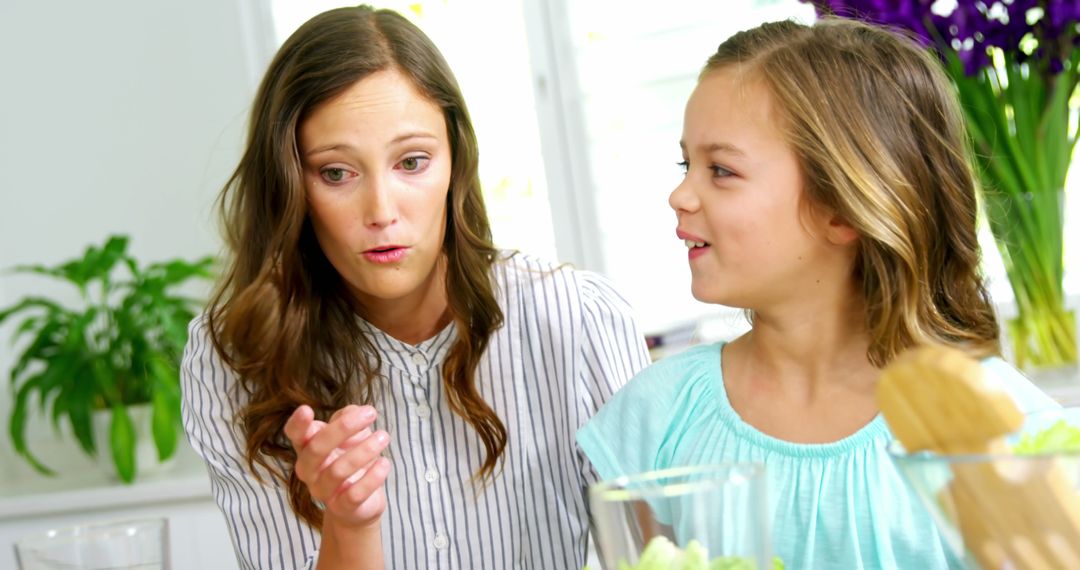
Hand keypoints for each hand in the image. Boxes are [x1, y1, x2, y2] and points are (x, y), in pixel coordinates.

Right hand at [284, 404, 391, 528]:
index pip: (295, 435)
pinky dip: (372, 477)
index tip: (306, 409)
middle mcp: (309, 470)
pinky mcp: (342, 507)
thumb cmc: (351, 459)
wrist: (359, 503)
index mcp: (307, 448)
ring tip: (383, 437)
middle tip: (371, 413)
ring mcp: (323, 490)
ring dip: (364, 450)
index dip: (297, 424)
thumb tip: (353, 411)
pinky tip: (384, 463)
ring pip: (338, 470)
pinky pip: (354, 494)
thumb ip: (348, 418)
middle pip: (316, 448)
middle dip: (343, 428)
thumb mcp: (351, 435)